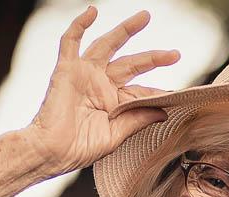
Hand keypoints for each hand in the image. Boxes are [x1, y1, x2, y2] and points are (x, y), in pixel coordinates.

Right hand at [22, 6, 179, 177]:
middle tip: (175, 54)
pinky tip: (92, 11)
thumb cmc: (80, 149)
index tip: (177, 94)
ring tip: (145, 17)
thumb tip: (164, 110)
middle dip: (153, 58)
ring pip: (108, 45)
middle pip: (132, 64)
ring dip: (125, 30)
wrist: (52, 151)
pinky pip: (71, 41)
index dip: (158, 92)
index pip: (141, 91)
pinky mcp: (67, 69)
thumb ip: (138, 119)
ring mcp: (85, 74)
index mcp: (114, 102)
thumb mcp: (116, 135)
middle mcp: (101, 84)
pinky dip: (79, 24)